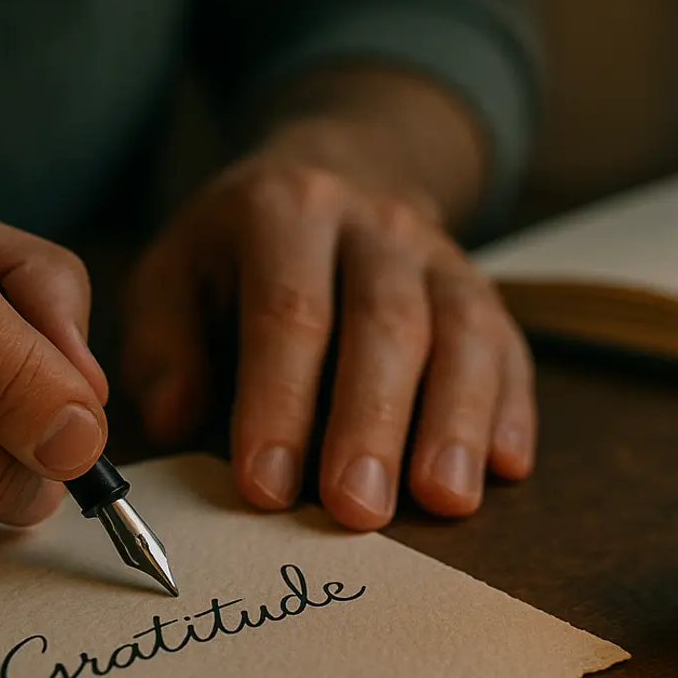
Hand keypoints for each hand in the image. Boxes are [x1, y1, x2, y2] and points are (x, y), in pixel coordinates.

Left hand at [121, 118, 535, 530]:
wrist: (337, 169)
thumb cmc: (240, 251)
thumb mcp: (175, 271)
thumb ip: (164, 344)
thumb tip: (174, 420)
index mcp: (286, 213)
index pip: (289, 312)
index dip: (278, 402)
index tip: (267, 486)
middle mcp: (374, 224)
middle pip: (385, 324)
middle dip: (372, 422)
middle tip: (358, 509)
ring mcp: (439, 255)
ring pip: (462, 332)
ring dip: (458, 420)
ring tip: (446, 499)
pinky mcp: (483, 289)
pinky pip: (509, 345)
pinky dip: (512, 407)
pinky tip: (507, 466)